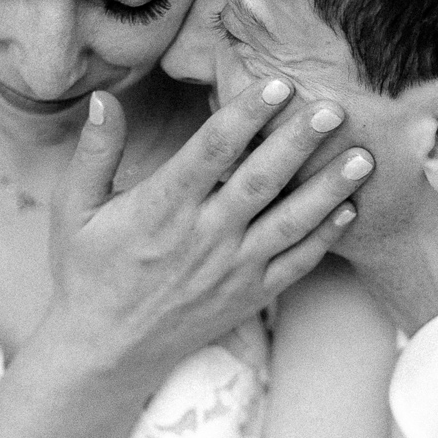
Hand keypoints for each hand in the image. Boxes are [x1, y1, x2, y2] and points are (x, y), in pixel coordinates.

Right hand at [48, 78, 373, 378]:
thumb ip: (94, 152)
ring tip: (364, 157)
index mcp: (162, 208)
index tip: (278, 86)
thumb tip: (105, 97)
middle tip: (335, 108)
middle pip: (261, 181)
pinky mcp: (247, 297)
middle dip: (300, 142)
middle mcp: (203, 237)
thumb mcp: (73, 210)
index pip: (211, 151)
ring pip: (289, 223)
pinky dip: (324, 239)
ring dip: (328, 189)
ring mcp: (230, 270)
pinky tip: (349, 210)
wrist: (105, 351)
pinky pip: (294, 265)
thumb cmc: (87, 273)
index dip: (247, 115)